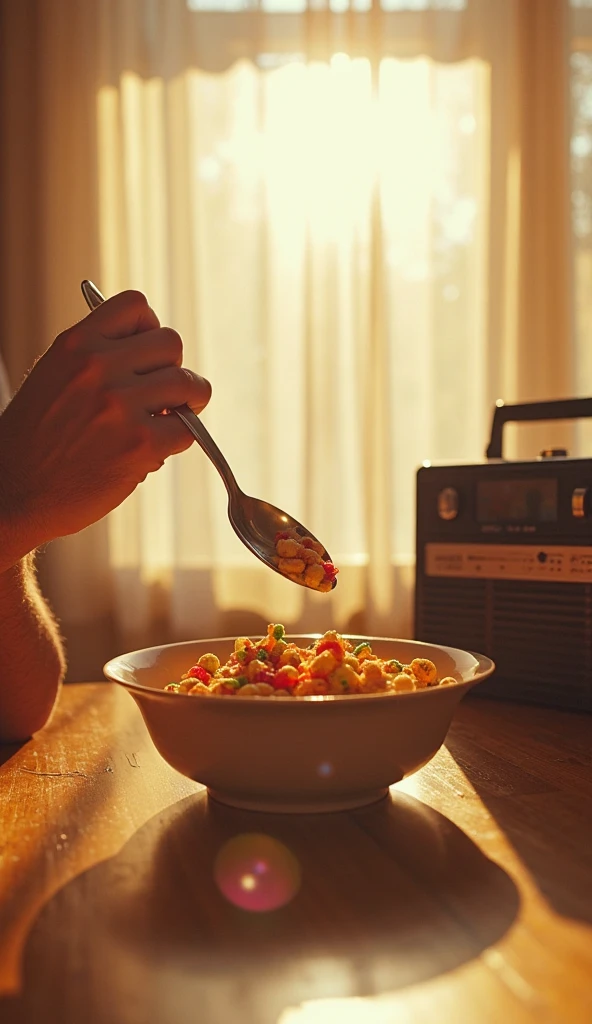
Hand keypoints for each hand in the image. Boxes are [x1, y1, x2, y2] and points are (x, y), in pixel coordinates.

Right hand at [0, 290, 210, 562]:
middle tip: (162, 393)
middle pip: (171, 343)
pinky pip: (187, 429)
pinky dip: (179, 438)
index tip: (146, 355)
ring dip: (188, 401)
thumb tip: (152, 353)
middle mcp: (97, 367)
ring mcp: (120, 405)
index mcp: (75, 343)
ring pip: (189, 383)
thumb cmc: (35, 440)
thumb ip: (96, 357)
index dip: (150, 329)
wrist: (12, 491)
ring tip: (171, 417)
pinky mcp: (139, 444)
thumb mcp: (53, 376)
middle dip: (172, 368)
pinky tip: (157, 447)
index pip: (136, 305)